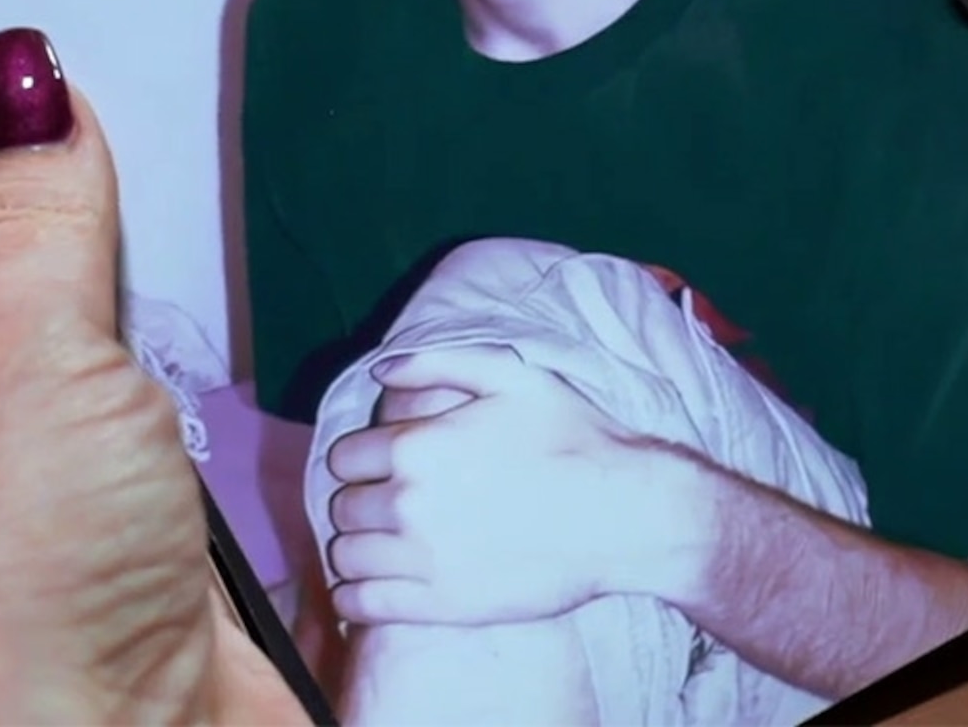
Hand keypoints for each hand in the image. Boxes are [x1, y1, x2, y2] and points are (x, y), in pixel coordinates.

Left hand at [0, 0, 302, 723]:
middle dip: (93, 116)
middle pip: (13, 194)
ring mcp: (55, 450)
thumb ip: (24, 197)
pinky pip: (208, 375)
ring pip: (125, 281)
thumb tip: (29, 72)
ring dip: (182, 228)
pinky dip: (249, 322)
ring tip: (244, 136)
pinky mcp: (163, 512)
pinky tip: (291, 270)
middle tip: (181, 21)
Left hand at [319, 346, 675, 624]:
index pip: (344, 458)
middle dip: (359, 502)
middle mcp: (408, 504)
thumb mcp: (512, 377)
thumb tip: (379, 367)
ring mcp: (422, 559)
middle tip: (386, 505)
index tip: (379, 466)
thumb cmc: (574, 439)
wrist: (624, 516)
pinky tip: (372, 587)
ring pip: (344, 557)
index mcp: (416, 447)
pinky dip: (355, 596)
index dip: (361, 459)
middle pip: (343, 508)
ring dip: (355, 549)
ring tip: (381, 545)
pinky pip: (363, 604)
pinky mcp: (440, 605)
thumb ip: (437, 361)